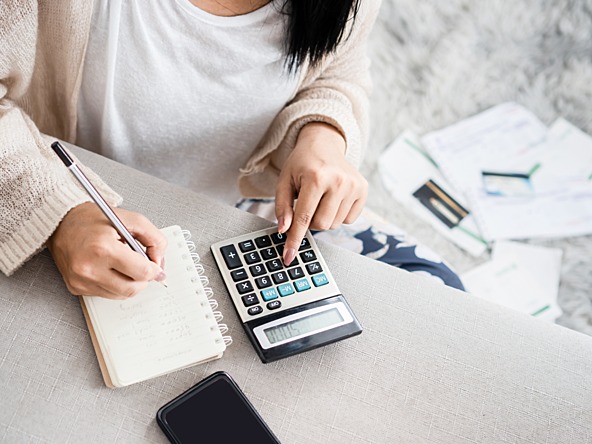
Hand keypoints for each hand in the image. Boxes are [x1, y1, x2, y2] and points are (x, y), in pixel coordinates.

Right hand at [46, 202, 167, 298]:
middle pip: (132, 288)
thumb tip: (159, 262)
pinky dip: (115, 285)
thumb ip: (154, 238)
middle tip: (143, 267)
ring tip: (125, 264)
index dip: (155, 270)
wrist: (61, 223)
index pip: (142, 272)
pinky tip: (110, 269)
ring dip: (130, 283)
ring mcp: (81, 280)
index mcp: (103, 248)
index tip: (156, 266)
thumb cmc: (94, 219)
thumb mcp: (131, 219)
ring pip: (121, 294)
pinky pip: (106, 294)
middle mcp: (89, 267)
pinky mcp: (76, 288)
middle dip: (143, 280)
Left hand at [275, 122, 366, 265]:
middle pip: (321, 225)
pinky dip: (337, 214)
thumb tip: (284, 230)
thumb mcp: (284, 181)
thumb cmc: (302, 164)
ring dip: (324, 217)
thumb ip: (282, 207)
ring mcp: (354, 186)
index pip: (304, 218)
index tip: (288, 257)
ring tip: (320, 197)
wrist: (324, 143)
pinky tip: (333, 198)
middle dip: (310, 221)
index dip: (294, 240)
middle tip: (306, 204)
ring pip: (334, 224)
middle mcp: (339, 181)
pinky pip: (348, 219)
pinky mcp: (363, 190)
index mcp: (316, 177)